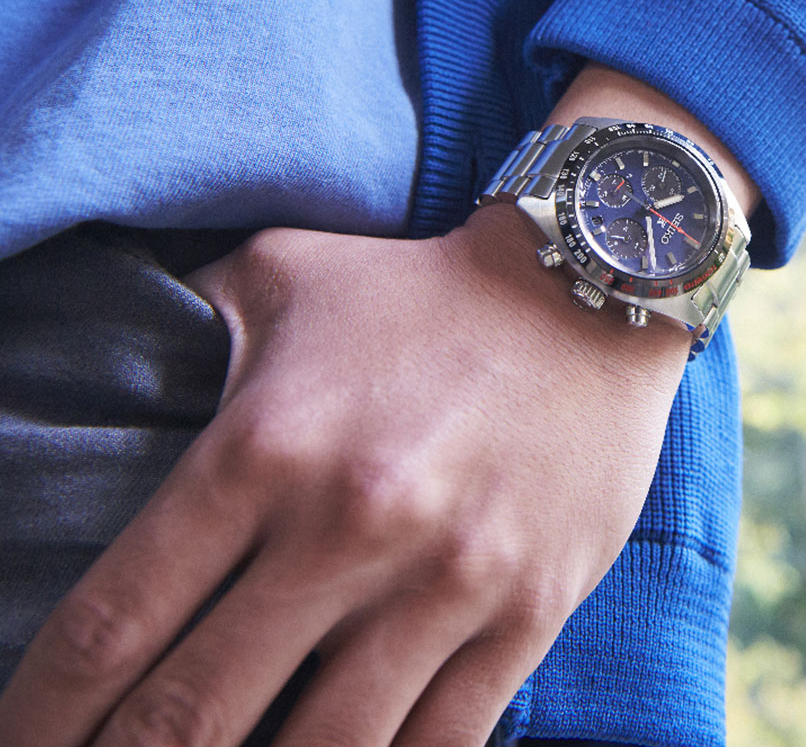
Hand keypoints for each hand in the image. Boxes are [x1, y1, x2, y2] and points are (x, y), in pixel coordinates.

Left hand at [0, 206, 689, 746]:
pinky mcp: (525, 614)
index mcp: (266, 445)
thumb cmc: (421, 288)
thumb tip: (107, 372)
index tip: (23, 743)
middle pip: (189, 719)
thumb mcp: (283, 271)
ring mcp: (445, 582)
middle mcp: (348, 525)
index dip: (42, 712)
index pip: (112, 624)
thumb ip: (182, 321)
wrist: (583, 295)